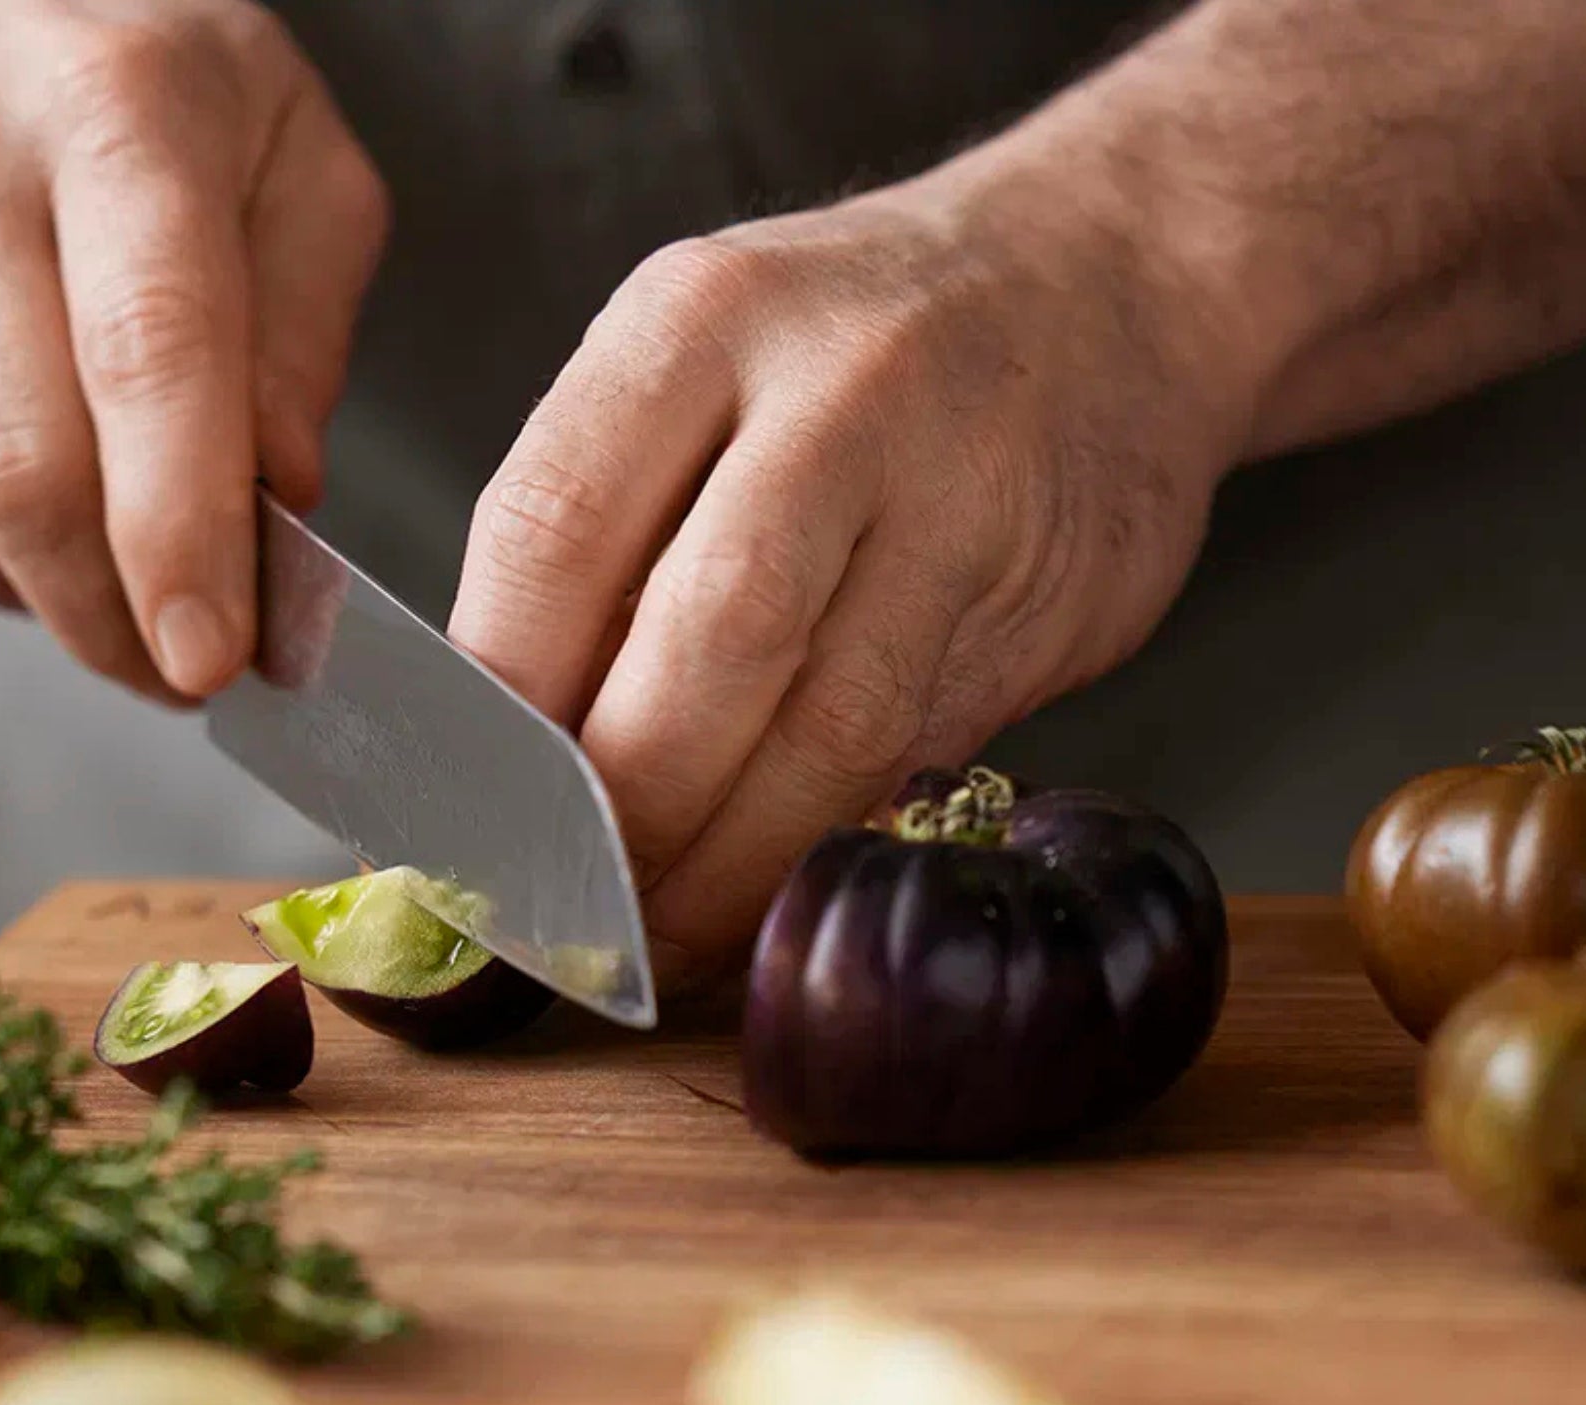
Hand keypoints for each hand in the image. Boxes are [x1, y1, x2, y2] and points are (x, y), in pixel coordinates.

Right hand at [0, 0, 387, 698]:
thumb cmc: (128, 75)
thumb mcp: (286, 147)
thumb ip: (306, 323)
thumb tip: (281, 489)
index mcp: (111, 121)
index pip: (146, 357)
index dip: (177, 534)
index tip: (212, 653)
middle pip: (25, 476)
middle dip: (118, 623)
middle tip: (190, 669)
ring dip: (60, 606)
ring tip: (132, 581)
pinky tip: (47, 504)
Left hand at [449, 153, 1252, 976]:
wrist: (1112, 282)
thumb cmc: (851, 354)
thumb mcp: (702, 370)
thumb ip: (606, 541)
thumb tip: (508, 759)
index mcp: (698, 321)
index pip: (551, 531)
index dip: (500, 705)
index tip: (474, 813)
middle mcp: (839, 392)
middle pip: (706, 638)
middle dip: (626, 808)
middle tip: (571, 907)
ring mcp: (962, 496)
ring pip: (832, 726)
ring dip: (732, 865)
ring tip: (661, 941)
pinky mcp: (1048, 596)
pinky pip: (918, 755)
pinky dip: (826, 842)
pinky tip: (765, 891)